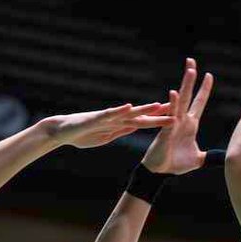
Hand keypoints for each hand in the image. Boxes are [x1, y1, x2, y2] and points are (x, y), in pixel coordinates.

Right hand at [45, 103, 172, 149]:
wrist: (62, 131)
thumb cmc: (82, 134)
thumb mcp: (106, 137)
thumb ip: (120, 131)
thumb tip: (134, 129)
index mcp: (120, 125)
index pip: (144, 122)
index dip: (160, 120)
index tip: (177, 116)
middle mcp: (117, 119)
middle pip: (142, 115)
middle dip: (159, 113)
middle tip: (177, 107)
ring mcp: (107, 118)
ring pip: (129, 113)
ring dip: (144, 109)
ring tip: (159, 104)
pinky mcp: (96, 118)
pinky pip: (109, 114)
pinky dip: (119, 110)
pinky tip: (129, 106)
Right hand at [141, 59, 213, 174]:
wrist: (161, 173)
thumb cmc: (176, 163)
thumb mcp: (199, 159)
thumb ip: (212, 156)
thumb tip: (226, 158)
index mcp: (190, 124)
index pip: (199, 102)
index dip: (204, 89)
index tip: (209, 75)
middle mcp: (182, 120)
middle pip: (188, 95)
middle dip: (190, 78)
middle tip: (191, 61)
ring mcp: (173, 124)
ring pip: (180, 100)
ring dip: (185, 85)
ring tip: (190, 69)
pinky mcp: (166, 131)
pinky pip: (170, 115)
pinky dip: (172, 104)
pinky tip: (174, 93)